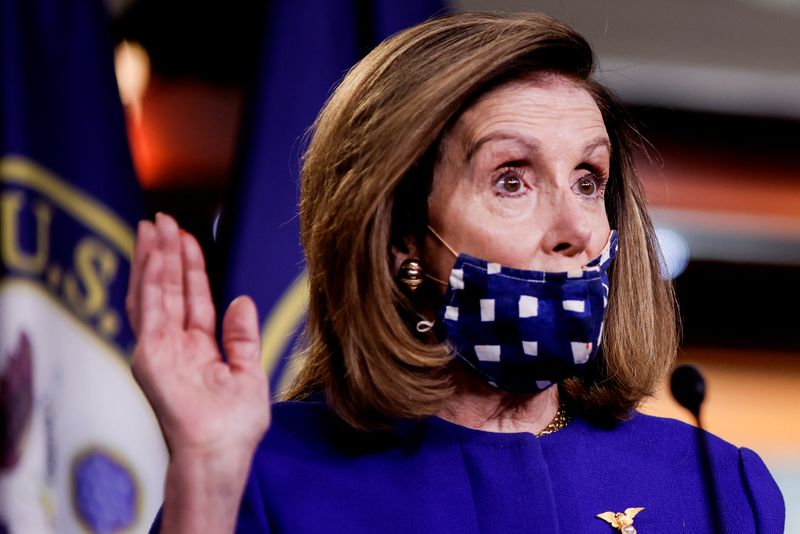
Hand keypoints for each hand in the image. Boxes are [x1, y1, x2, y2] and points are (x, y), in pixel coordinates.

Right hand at [126, 213, 270, 460]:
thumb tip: (242, 300)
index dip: (190, 269)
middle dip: (167, 254)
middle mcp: (175, 346)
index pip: (192, 299)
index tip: (188, 238)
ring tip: (155, 226)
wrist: (222, 452)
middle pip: (169, 290)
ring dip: (154, 259)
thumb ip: (242, 337)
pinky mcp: (150, 354)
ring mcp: (159, 350)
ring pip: (154, 293)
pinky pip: (150, 308)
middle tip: (163, 220)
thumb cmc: (236, 426)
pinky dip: (150, 279)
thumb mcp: (249, 373)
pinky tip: (155, 253)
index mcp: (199, 349)